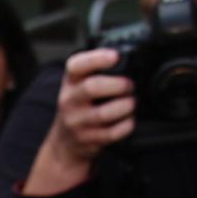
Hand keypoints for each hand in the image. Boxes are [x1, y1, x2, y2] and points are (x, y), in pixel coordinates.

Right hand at [40, 48, 135, 165]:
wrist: (64, 141)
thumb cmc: (79, 106)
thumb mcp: (79, 84)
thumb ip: (96, 71)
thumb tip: (127, 59)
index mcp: (70, 81)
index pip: (77, 65)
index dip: (97, 58)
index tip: (116, 56)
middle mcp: (69, 100)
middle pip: (92, 87)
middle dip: (118, 85)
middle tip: (130, 86)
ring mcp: (76, 121)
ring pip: (104, 113)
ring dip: (125, 106)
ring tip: (131, 103)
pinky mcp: (86, 139)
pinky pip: (111, 133)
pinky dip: (126, 125)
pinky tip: (128, 120)